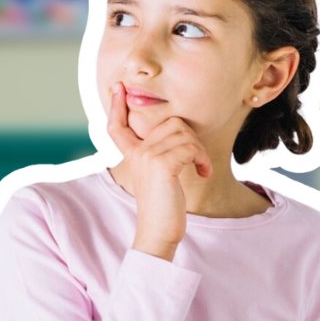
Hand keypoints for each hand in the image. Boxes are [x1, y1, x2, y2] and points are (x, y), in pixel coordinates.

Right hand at [107, 82, 212, 260]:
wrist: (158, 232)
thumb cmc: (163, 206)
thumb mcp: (157, 175)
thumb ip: (158, 153)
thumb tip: (175, 130)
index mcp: (131, 155)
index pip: (118, 126)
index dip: (116, 105)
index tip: (118, 88)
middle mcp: (136, 153)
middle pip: (170, 123)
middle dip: (191, 138)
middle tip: (196, 159)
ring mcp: (147, 157)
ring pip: (183, 133)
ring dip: (199, 150)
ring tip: (200, 167)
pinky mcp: (162, 164)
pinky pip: (190, 148)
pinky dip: (202, 159)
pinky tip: (202, 173)